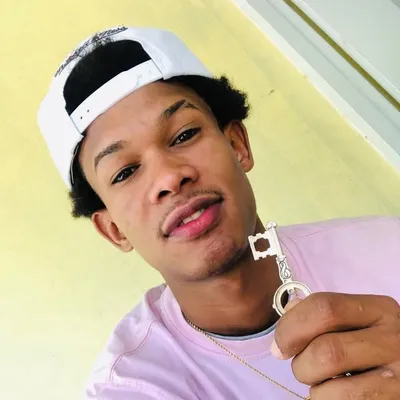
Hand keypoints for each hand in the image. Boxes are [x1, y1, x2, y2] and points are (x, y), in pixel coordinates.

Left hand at [271, 293, 399, 398]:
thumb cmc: (372, 344)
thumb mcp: (358, 321)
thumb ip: (323, 313)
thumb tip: (289, 315)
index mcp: (379, 309)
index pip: (324, 307)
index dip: (291, 326)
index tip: (280, 345)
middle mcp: (394, 339)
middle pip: (326, 349)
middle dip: (301, 363)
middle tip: (301, 367)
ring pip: (334, 385)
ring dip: (314, 387)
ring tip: (320, 382)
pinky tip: (335, 393)